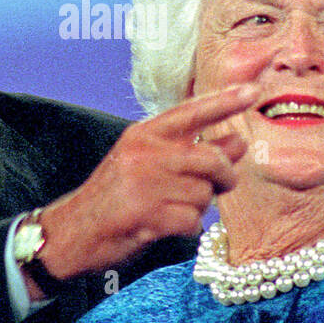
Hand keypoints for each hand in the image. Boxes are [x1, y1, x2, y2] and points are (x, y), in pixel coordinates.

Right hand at [28, 83, 259, 287]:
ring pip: (204, 193)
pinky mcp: (147, 214)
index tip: (252, 90)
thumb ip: (193, 152)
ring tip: (171, 209)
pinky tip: (165, 227)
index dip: (224, 101)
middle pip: (211, 158)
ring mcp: (145, 183)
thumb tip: (239, 141)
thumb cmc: (115, 197)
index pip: (192, 112)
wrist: (71, 232)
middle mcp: (145, 153)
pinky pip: (192, 220)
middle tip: (222, 184)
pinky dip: (186, 228)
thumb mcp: (147, 165)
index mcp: (144, 134)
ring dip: (197, 207)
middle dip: (225, 175)